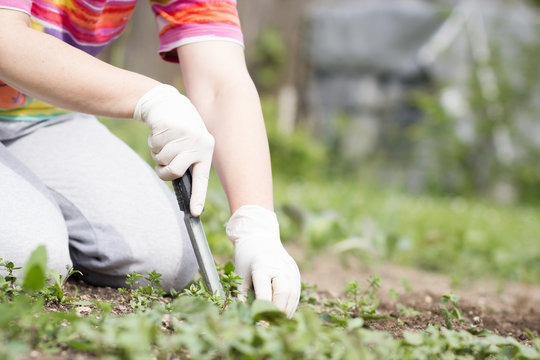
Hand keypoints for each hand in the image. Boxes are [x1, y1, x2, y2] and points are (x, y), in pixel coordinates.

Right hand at [134, 84, 213, 215]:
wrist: (168, 103)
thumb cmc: (180, 129)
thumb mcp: (192, 142)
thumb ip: (189, 161)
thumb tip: (183, 184)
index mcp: (206, 150)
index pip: (202, 178)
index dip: (198, 196)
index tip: (194, 212)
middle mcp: (198, 142)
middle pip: (175, 171)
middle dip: (164, 170)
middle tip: (162, 163)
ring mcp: (184, 134)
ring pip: (162, 159)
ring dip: (157, 154)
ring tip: (164, 142)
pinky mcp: (170, 126)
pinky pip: (154, 146)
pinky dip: (152, 143)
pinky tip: (160, 132)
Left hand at [226, 205, 300, 317]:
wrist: (259, 236)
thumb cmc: (246, 257)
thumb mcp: (240, 274)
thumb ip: (241, 295)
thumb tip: (245, 316)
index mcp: (262, 266)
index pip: (265, 292)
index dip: (263, 310)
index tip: (259, 322)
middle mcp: (279, 266)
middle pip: (283, 293)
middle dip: (278, 312)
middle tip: (271, 325)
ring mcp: (289, 267)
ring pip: (292, 294)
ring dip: (286, 310)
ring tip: (278, 323)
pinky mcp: (295, 270)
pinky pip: (296, 290)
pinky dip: (291, 304)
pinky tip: (285, 314)